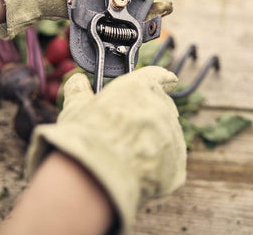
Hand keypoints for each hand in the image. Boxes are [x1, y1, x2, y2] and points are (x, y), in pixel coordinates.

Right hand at [26, 66, 186, 233]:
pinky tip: (136, 175)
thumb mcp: (76, 107)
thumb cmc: (83, 137)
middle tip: (130, 132)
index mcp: (140, 88)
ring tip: (127, 159)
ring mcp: (172, 138)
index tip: (169, 81)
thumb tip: (77, 80)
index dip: (162, 79)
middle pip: (163, 109)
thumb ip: (80, 91)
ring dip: (154, 145)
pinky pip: (169, 166)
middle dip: (151, 118)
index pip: (158, 76)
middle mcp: (162, 108)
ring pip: (167, 139)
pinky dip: (157, 170)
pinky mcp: (176, 168)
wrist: (93, 176)